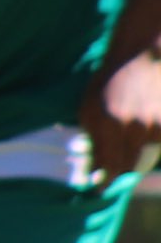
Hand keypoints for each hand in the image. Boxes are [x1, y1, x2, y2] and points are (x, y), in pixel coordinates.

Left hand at [82, 51, 160, 179]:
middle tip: (111, 172)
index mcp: (109, 124)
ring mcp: (157, 125)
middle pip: (129, 167)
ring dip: (135, 159)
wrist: (143, 56)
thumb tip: (93, 168)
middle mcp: (136, 127)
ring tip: (126, 145)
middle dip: (119, 173)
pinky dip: (150, 146)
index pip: (108, 166)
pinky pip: (158, 146)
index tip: (98, 187)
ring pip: (146, 158)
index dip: (104, 181)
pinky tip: (141, 135)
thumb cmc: (110, 82)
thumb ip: (92, 139)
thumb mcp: (89, 108)